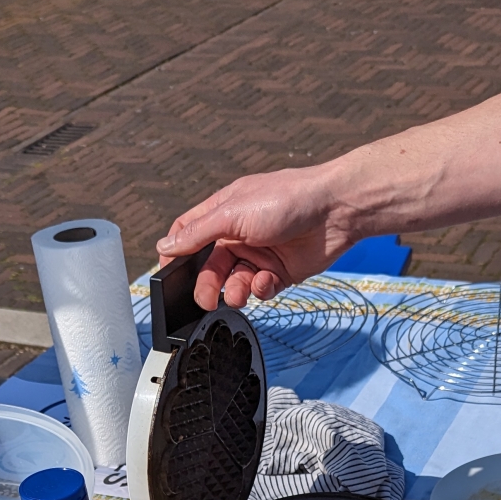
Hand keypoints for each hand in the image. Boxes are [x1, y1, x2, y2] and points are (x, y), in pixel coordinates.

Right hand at [156, 162, 358, 309]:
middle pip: (210, 267)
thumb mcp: (232, 213)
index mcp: (223, 213)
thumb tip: (165, 245)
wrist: (335, 211)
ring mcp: (259, 254)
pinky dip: (261, 289)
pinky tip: (268, 280)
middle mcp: (239, 234)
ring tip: (242, 291)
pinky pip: (260, 289)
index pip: (188, 234)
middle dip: (208, 285)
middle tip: (207, 300)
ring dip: (235, 290)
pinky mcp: (280, 272)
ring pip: (234, 282)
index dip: (176, 254)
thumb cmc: (285, 199)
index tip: (169, 275)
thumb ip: (197, 233)